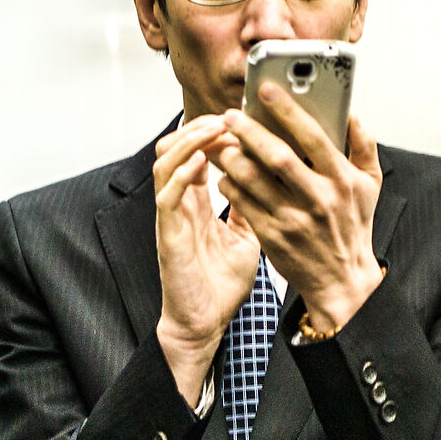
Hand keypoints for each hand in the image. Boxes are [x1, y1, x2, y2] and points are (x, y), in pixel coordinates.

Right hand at [153, 116, 262, 406]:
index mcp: (196, 203)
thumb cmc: (221, 285)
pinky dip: (182, 174)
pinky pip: (168, 195)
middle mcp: (179, 204)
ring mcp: (171, 218)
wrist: (206, 322)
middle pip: (175, 148)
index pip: (196, 154)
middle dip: (199, 127)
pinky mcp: (168, 234)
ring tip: (215, 128)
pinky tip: (200, 161)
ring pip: (166, 163)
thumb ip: (252, 208)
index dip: (212, 132)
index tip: (238, 118)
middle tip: (227, 116)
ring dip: (190, 141)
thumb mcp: (248, 236)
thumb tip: (274, 183)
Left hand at [211, 83, 384, 335]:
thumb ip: (363, 145)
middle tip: (230, 115)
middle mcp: (318, 199)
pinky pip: (243, 205)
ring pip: (253, 180)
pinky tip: (224, 175)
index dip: (288, 110)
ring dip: (232, 158)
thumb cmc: (353, 226)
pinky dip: (230, 186)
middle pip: (277, 156)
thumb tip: (351, 113)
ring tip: (221, 143)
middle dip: (249, 131)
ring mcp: (294, 219)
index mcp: (342, 180)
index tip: (266, 90)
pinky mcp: (273, 238)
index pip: (313, 137)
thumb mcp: (370, 185)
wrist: (342, 281)